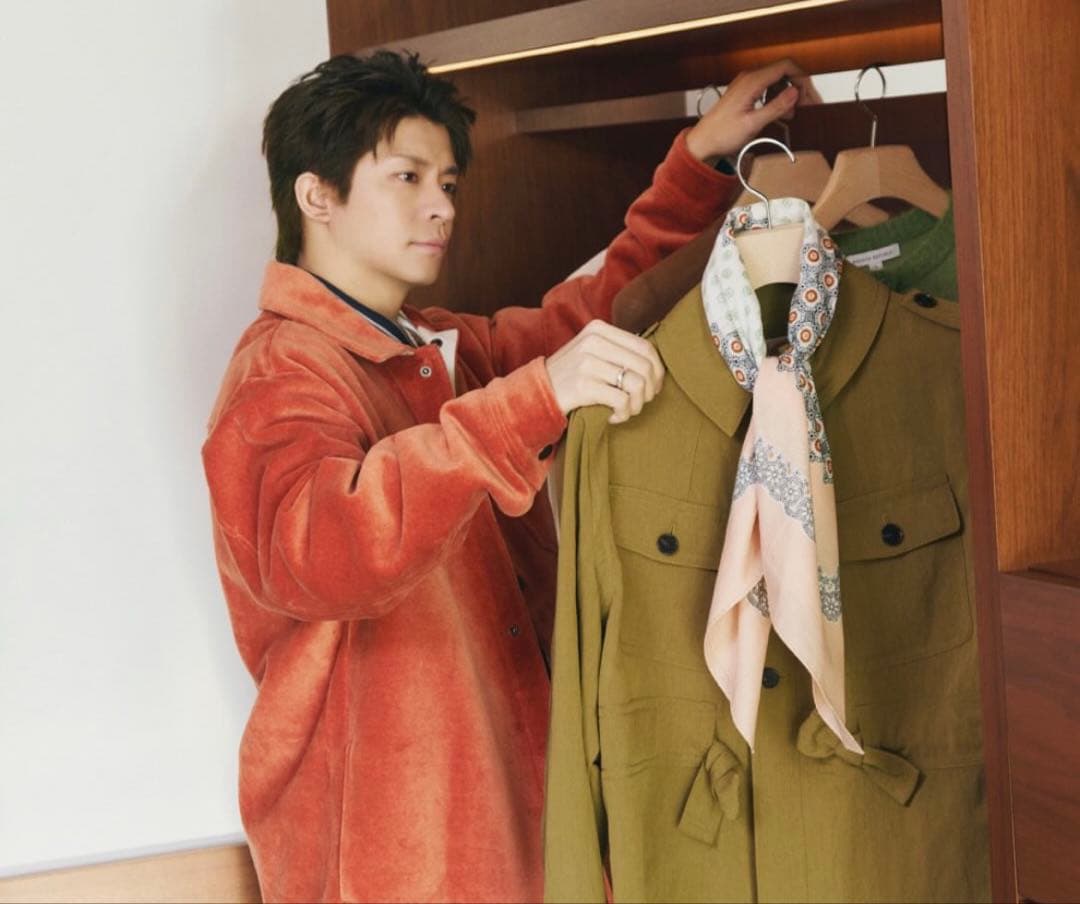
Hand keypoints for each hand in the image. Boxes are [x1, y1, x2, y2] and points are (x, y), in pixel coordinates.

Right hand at [545, 320, 664, 424]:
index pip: (645, 346)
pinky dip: (623, 413)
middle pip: (644, 366)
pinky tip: (614, 417)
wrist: (536, 392)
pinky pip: (621, 401)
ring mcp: (587, 362)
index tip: (654, 386)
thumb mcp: (590, 351)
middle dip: (649, 390)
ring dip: (637, 404)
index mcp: (598, 329)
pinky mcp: (583, 385)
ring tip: (627, 411)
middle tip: (641, 403)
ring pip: (636, 384)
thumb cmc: (570, 375)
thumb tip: (654, 364)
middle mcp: (593, 341)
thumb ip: (617, 349)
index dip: (657, 370)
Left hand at [684, 58, 821, 163]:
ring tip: (793, 113)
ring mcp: (746, 84)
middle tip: (807, 105)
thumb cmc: (722, 135)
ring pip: (776, 81)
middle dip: (798, 87)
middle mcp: (749, 78)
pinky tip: (780, 114)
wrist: (702, 142)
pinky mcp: (744, 93)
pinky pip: (766, 89)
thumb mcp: (753, 124)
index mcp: (752, 81)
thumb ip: (776, 107)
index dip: (802, 79)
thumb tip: (796, 92)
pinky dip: (776, 99)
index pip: (786, 66)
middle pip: (783, 72)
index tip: (810, 95)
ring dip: (787, 94)